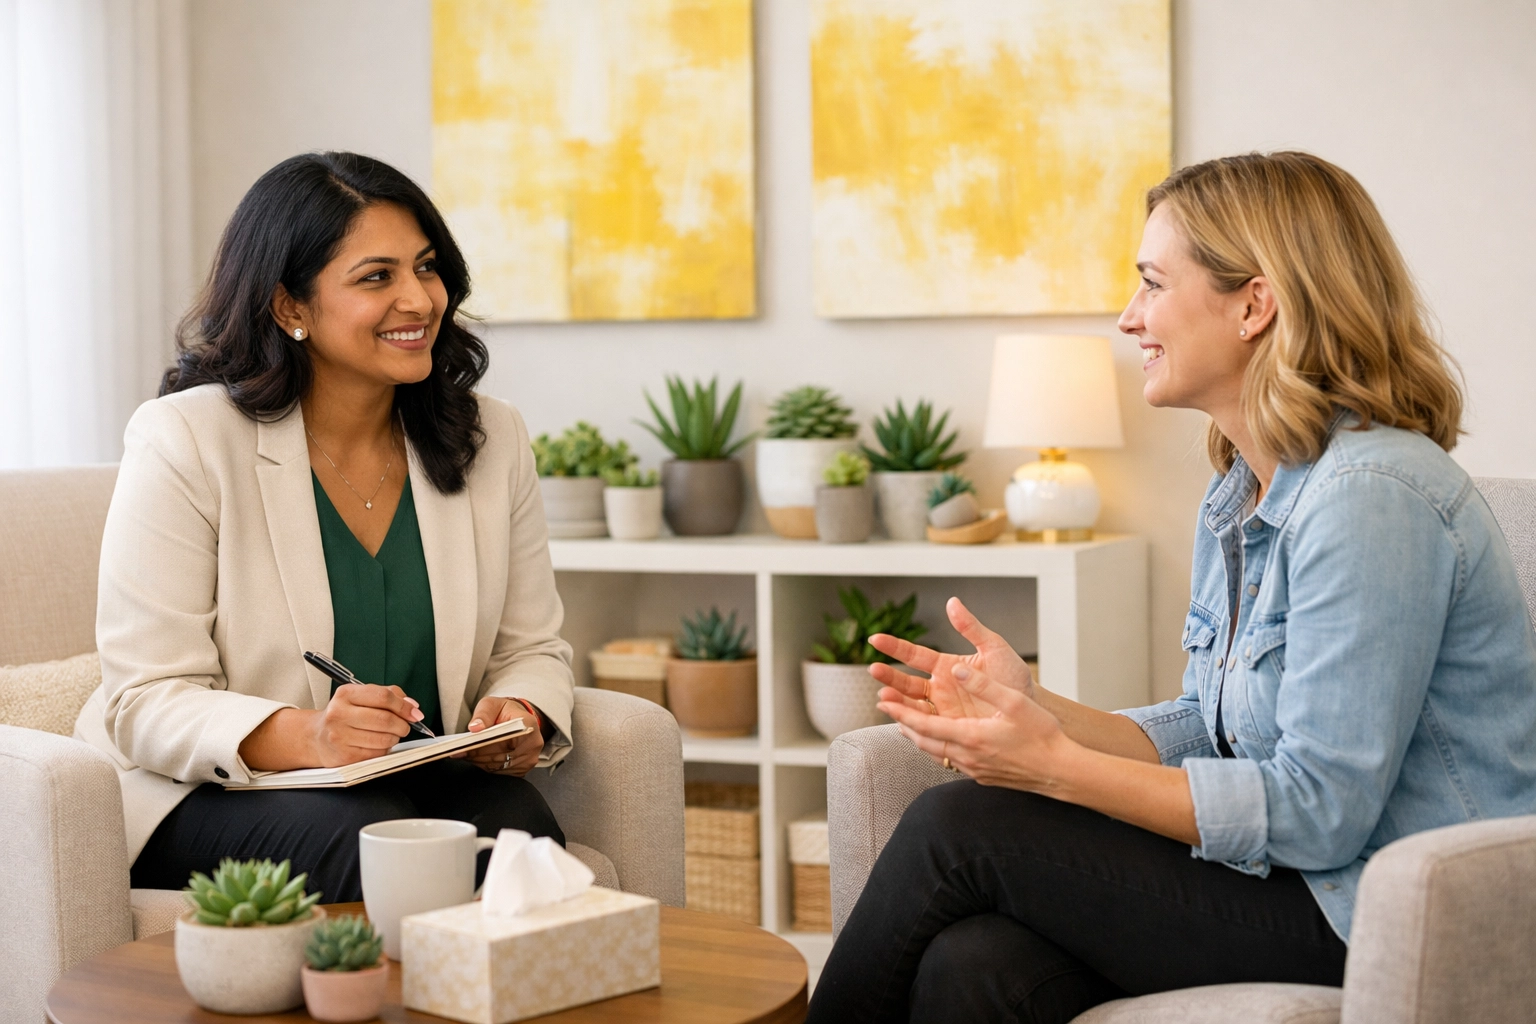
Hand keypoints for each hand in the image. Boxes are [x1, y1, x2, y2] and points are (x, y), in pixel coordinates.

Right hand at [308, 683, 423, 766]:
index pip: (383, 697)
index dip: (404, 706)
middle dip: (403, 724)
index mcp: (345, 694)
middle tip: (405, 726)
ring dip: (395, 738)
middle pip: (385, 719)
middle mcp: (339, 714)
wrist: (316, 737)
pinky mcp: (344, 755)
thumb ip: (389, 696)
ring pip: (384, 738)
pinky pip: (377, 753)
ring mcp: (339, 736)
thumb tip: (412, 707)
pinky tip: (377, 743)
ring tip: (390, 734)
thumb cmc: (344, 715)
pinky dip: (384, 749)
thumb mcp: (361, 697)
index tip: (414, 713)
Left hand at [453, 696, 542, 775]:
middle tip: (459, 752)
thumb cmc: (504, 712)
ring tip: (465, 755)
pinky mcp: (523, 770)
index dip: (483, 743)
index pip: (504, 737)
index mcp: (528, 723)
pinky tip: (477, 759)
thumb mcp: (492, 704)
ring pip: (498, 766)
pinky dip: (486, 767)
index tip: (465, 746)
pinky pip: (501, 772)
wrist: (516, 720)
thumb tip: (475, 727)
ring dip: (480, 762)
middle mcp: (533, 743)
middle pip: (500, 754)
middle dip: (477, 754)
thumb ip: (483, 714)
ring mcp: (529, 759)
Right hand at [869, 597, 1034, 723]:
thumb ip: (971, 627)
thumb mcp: (994, 648)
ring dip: (896, 701)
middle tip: (874, 670)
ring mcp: (942, 710)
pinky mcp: (949, 729)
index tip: (875, 640)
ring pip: (911, 706)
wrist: (1032, 709)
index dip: (894, 647)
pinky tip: (899, 722)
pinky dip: (910, 725)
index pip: (914, 655)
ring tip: (884, 698)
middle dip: (889, 676)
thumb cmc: (1014, 678)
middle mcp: (940, 688)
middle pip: (906, 682)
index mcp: (946, 666)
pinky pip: (925, 728)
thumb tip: (952, 603)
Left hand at [878, 661, 1069, 790]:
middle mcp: (968, 757)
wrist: (1061, 772)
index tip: (883, 702)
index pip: (925, 726)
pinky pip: (950, 761)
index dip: (901, 713)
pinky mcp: (982, 776)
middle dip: (902, 723)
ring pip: (936, 754)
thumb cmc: (1042, 735)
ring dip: (917, 737)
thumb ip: (984, 685)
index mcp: (972, 736)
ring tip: (904, 724)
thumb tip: (958, 671)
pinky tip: (938, 741)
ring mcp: (974, 770)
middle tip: (885, 708)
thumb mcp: (1014, 702)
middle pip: (924, 742)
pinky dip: (936, 748)